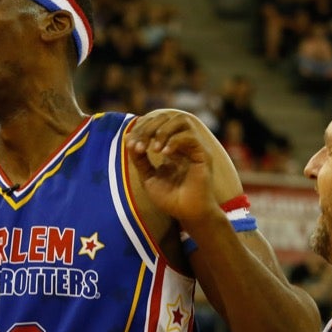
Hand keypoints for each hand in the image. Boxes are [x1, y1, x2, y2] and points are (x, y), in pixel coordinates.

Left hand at [125, 110, 218, 228]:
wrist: (188, 215)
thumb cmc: (171, 199)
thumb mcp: (148, 177)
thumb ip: (140, 159)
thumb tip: (128, 139)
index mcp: (172, 147)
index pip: (156, 124)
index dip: (141, 129)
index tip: (130, 145)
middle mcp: (184, 143)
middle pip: (167, 117)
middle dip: (149, 128)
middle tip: (139, 146)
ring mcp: (195, 147)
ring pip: (181, 119)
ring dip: (163, 130)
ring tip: (153, 148)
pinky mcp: (203, 154)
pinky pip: (190, 136)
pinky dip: (175, 141)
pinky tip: (164, 154)